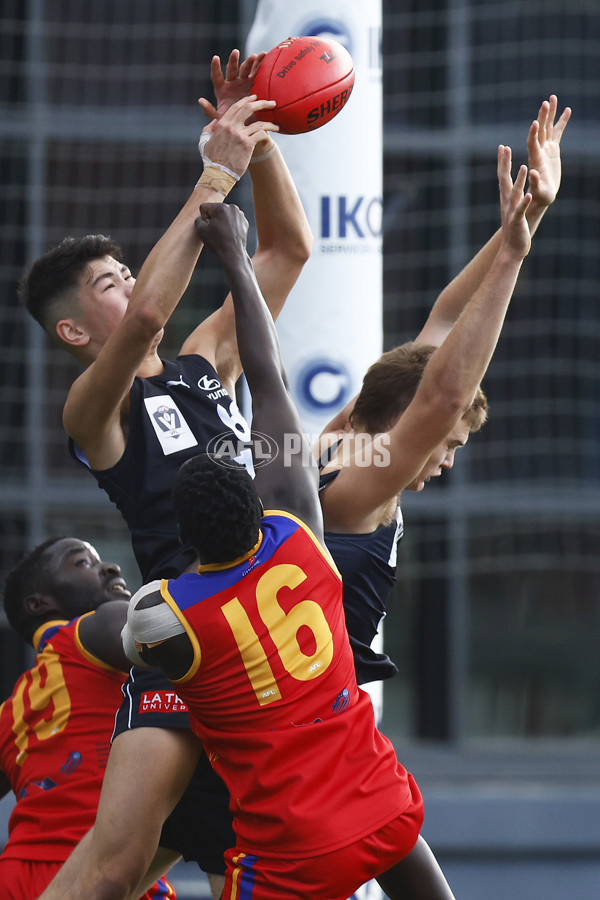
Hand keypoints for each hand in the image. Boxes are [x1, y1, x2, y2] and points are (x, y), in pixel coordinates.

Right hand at [195, 203, 248, 259]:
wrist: (233, 253)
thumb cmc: (218, 242)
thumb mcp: (201, 231)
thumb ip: (198, 220)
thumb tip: (201, 218)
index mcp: (221, 207)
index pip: (205, 207)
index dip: (204, 218)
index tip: (209, 227)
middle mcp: (232, 208)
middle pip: (215, 210)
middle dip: (214, 219)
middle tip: (216, 231)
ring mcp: (240, 215)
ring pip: (224, 215)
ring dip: (222, 222)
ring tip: (223, 233)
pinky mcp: (244, 221)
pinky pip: (232, 220)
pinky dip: (230, 225)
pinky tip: (229, 234)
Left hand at [198, 49, 265, 120]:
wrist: (250, 128)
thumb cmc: (234, 125)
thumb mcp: (221, 120)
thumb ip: (210, 112)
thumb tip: (200, 100)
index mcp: (222, 90)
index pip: (216, 77)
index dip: (215, 68)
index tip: (216, 58)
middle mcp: (232, 83)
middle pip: (231, 69)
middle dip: (233, 61)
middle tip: (236, 52)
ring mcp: (243, 82)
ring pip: (245, 68)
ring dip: (249, 61)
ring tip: (255, 56)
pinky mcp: (255, 83)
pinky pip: (257, 71)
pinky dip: (260, 63)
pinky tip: (264, 55)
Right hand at [203, 94, 277, 178]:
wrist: (217, 173)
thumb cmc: (212, 160)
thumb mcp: (205, 141)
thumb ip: (208, 129)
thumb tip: (213, 123)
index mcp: (221, 124)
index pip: (236, 106)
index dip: (247, 100)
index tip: (255, 97)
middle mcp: (231, 126)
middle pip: (248, 108)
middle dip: (262, 103)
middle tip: (271, 103)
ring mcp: (240, 135)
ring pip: (259, 123)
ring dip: (270, 123)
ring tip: (276, 126)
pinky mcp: (247, 145)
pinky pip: (261, 134)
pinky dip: (267, 134)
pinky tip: (271, 136)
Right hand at [497, 145, 531, 259]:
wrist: (511, 248)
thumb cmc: (514, 228)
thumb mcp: (511, 208)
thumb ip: (512, 194)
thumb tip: (510, 182)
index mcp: (506, 198)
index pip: (502, 176)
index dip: (502, 162)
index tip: (502, 147)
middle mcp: (506, 202)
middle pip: (504, 180)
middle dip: (504, 164)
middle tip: (505, 148)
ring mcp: (511, 211)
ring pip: (515, 193)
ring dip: (519, 180)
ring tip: (524, 167)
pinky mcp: (517, 221)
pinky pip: (521, 210)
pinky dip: (524, 203)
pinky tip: (529, 195)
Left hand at [526, 95, 570, 209]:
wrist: (541, 197)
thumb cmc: (539, 197)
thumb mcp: (538, 192)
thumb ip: (535, 183)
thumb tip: (533, 172)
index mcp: (535, 160)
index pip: (533, 143)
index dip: (534, 133)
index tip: (535, 122)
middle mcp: (539, 151)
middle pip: (540, 131)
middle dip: (543, 117)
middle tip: (546, 102)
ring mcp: (546, 149)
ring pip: (548, 128)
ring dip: (550, 114)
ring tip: (553, 98)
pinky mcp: (553, 150)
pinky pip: (557, 133)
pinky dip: (561, 122)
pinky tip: (567, 110)